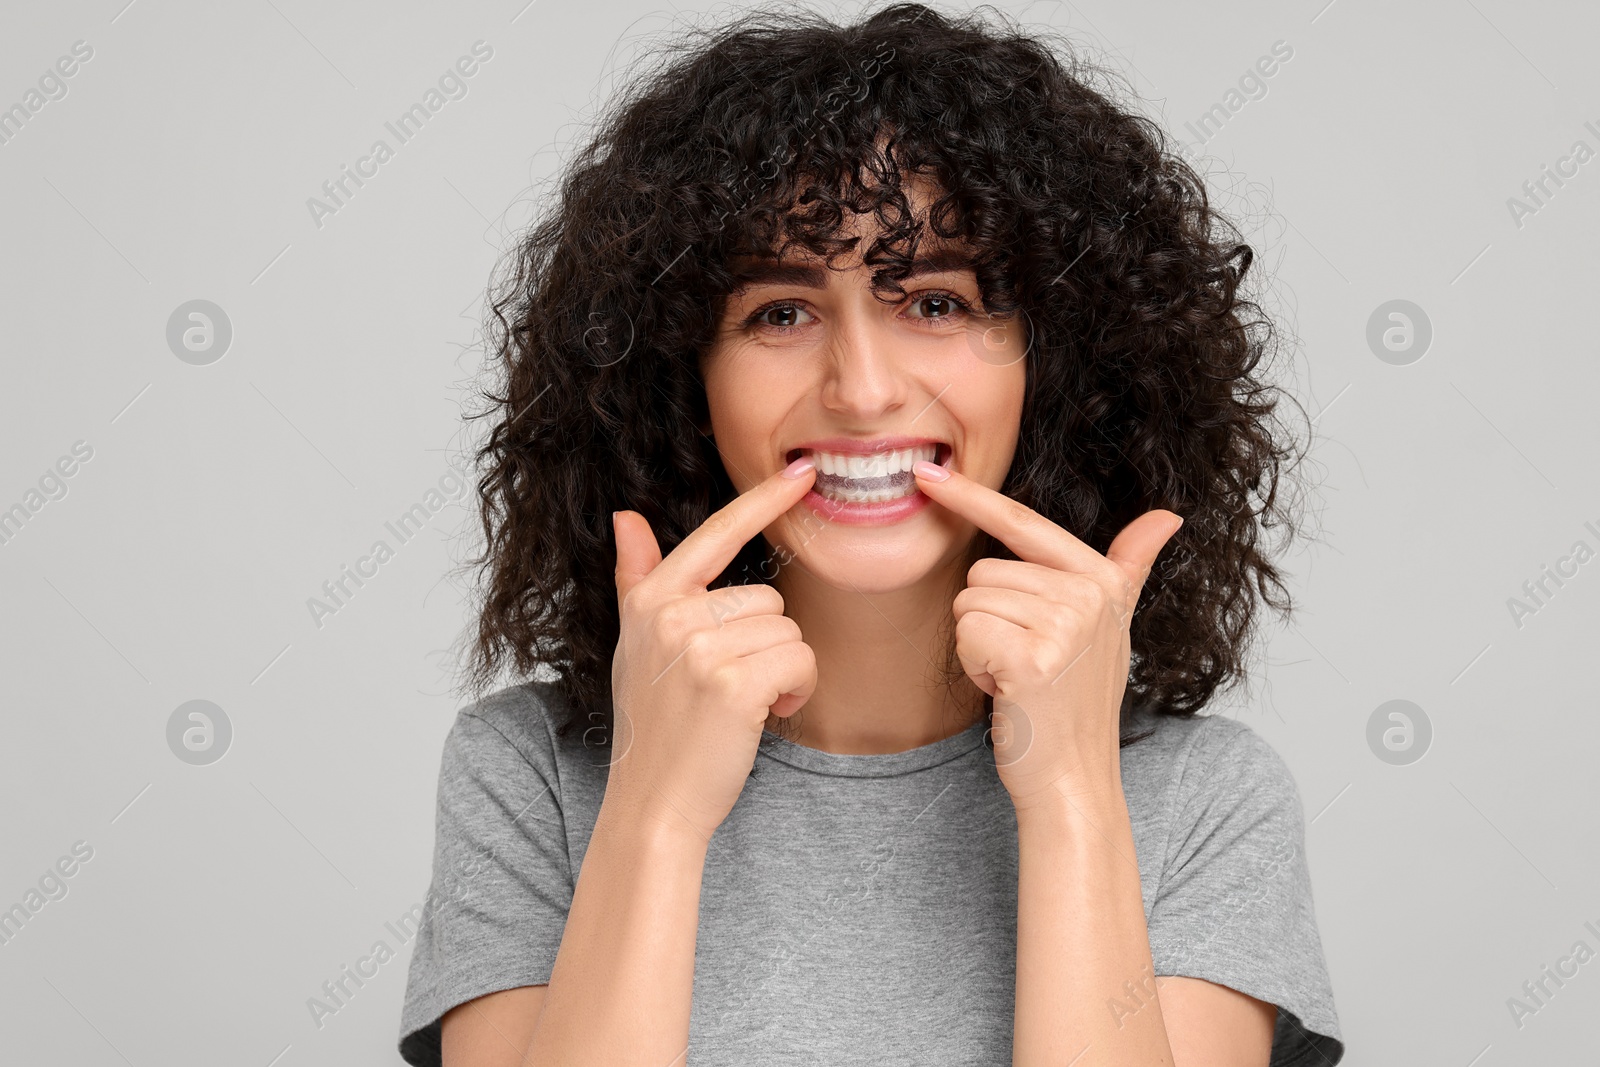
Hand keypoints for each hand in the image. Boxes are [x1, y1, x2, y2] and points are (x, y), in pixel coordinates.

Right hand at [608, 461, 819, 841]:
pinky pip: (800, 659)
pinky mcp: (734, 684)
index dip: (762, 502)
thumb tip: (625, 517)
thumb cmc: (655, 727)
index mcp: (650, 600)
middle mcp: (671, 616)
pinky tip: (767, 716)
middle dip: (767, 645)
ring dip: (784, 671)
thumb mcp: (635, 647)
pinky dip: (797, 690)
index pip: (716, 535)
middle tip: (734, 689)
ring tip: (745, 706)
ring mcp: (700, 649)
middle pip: (767, 599)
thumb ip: (636, 580)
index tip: (802, 473)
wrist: (653, 804)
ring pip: (788, 631)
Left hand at [911, 460, 1181, 811]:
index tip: (927, 472)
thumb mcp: (1110, 628)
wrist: (1073, 780)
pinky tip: (1006, 691)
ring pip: (970, 601)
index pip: (1024, 523)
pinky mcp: (1033, 658)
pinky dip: (974, 665)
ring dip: (980, 644)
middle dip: (987, 619)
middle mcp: (1090, 594)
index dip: (971, 496)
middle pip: (983, 570)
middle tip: (1022, 662)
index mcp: (1103, 580)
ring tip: (1017, 676)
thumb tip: (1169, 516)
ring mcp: (1065, 625)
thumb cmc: (1074, 705)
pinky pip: (967, 631)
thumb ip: (1128, 567)